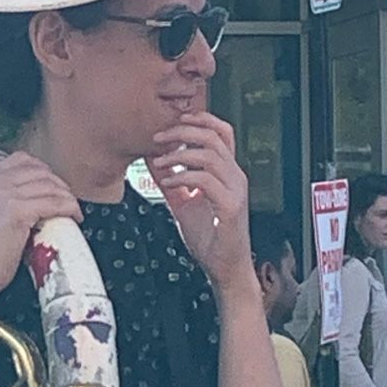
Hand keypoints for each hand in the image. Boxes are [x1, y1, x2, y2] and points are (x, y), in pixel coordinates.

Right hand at [0, 152, 81, 306]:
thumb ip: (7, 197)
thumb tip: (39, 193)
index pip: (22, 160)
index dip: (44, 171)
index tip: (54, 185)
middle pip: (39, 171)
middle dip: (59, 184)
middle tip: (68, 200)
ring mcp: (4, 195)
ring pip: (49, 186)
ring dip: (67, 197)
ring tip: (73, 210)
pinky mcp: (16, 210)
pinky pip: (54, 202)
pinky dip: (69, 208)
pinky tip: (74, 217)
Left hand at [147, 114, 250, 292]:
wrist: (224, 268)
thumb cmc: (210, 237)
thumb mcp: (183, 204)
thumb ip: (171, 181)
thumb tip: (152, 160)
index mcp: (227, 172)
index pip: (221, 132)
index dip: (200, 119)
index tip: (174, 120)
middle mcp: (235, 176)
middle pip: (213, 136)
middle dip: (182, 131)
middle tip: (157, 138)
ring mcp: (235, 190)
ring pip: (210, 155)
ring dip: (179, 155)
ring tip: (159, 163)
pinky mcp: (231, 207)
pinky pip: (206, 181)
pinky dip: (184, 178)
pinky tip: (169, 184)